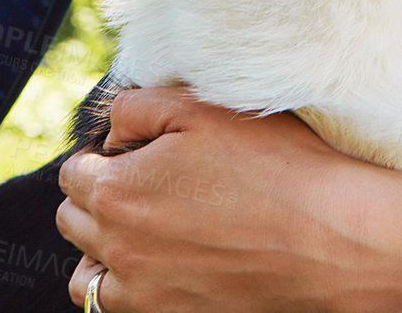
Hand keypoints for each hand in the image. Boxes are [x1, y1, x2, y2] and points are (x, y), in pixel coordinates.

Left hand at [57, 85, 388, 311]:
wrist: (328, 237)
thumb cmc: (273, 165)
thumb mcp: (203, 108)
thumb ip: (137, 108)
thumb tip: (112, 132)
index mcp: (118, 191)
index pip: (74, 171)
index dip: (104, 153)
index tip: (138, 148)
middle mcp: (117, 248)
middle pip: (74, 220)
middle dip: (99, 195)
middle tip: (148, 180)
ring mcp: (142, 293)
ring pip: (86, 276)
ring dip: (103, 248)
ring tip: (146, 227)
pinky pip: (118, 308)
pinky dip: (128, 286)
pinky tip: (163, 263)